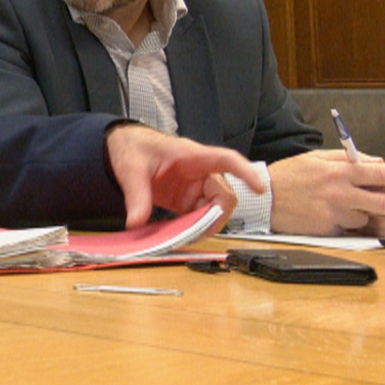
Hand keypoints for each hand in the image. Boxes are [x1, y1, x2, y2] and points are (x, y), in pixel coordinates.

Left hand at [104, 123, 265, 229]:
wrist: (125, 148)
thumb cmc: (134, 147)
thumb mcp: (131, 169)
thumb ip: (136, 196)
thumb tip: (137, 222)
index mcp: (191, 156)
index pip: (226, 160)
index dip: (246, 173)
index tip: (260, 188)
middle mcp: (199, 173)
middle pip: (224, 196)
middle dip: (217, 216)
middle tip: (197, 231)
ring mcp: (195, 188)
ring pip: (214, 210)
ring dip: (205, 225)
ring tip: (185, 236)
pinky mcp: (187, 201)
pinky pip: (200, 217)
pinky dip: (194, 228)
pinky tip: (181, 235)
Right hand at [268, 150, 384, 236]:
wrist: (263, 199)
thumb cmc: (288, 177)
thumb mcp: (316, 158)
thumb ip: (348, 158)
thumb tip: (376, 163)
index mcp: (339, 171)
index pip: (382, 173)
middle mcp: (341, 191)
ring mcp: (336, 211)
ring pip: (369, 216)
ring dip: (368, 213)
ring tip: (355, 207)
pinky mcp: (329, 227)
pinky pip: (350, 227)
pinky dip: (350, 222)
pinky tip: (336, 215)